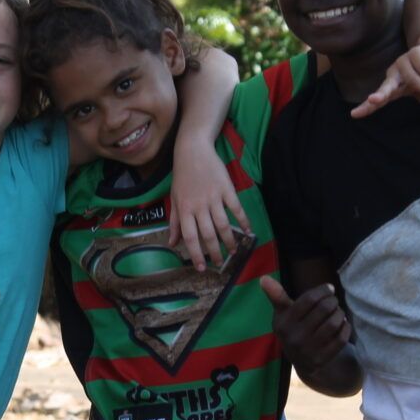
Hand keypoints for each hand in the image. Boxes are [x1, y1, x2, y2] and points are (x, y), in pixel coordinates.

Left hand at [168, 140, 250, 271]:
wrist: (193, 151)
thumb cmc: (182, 176)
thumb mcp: (174, 199)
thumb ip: (174, 223)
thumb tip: (172, 243)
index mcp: (184, 210)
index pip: (190, 237)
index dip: (196, 254)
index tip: (202, 268)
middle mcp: (198, 206)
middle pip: (208, 234)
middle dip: (215, 252)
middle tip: (220, 263)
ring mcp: (213, 197)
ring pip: (223, 225)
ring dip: (230, 240)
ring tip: (234, 250)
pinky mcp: (226, 189)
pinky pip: (236, 208)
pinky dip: (243, 221)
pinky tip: (247, 231)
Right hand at [260, 275, 351, 368]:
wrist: (301, 361)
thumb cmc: (293, 328)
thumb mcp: (282, 313)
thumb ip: (276, 295)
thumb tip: (263, 278)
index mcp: (283, 323)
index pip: (309, 299)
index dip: (323, 291)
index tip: (329, 289)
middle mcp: (294, 337)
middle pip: (323, 309)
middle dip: (333, 301)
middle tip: (334, 301)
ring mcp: (308, 350)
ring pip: (333, 323)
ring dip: (340, 313)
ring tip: (338, 311)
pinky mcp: (322, 360)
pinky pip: (341, 339)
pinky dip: (345, 328)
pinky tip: (342, 324)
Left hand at [351, 43, 419, 117]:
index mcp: (393, 85)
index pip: (380, 98)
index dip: (367, 107)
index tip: (354, 115)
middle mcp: (395, 74)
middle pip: (386, 86)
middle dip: (380, 95)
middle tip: (373, 100)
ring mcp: (403, 62)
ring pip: (414, 80)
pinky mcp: (415, 53)